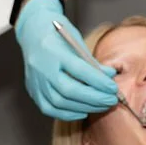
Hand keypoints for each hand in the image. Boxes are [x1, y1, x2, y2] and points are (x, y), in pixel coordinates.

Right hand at [14, 0, 118, 120]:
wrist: (32, 31)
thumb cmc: (58, 34)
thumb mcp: (76, 41)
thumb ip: (91, 61)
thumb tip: (109, 77)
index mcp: (53, 50)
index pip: (78, 70)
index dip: (98, 82)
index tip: (113, 88)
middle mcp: (41, 67)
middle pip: (68, 90)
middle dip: (94, 98)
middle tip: (111, 100)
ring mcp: (35, 80)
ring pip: (59, 102)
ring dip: (84, 107)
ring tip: (101, 105)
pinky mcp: (32, 90)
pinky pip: (49, 108)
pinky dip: (68, 113)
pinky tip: (83, 111)